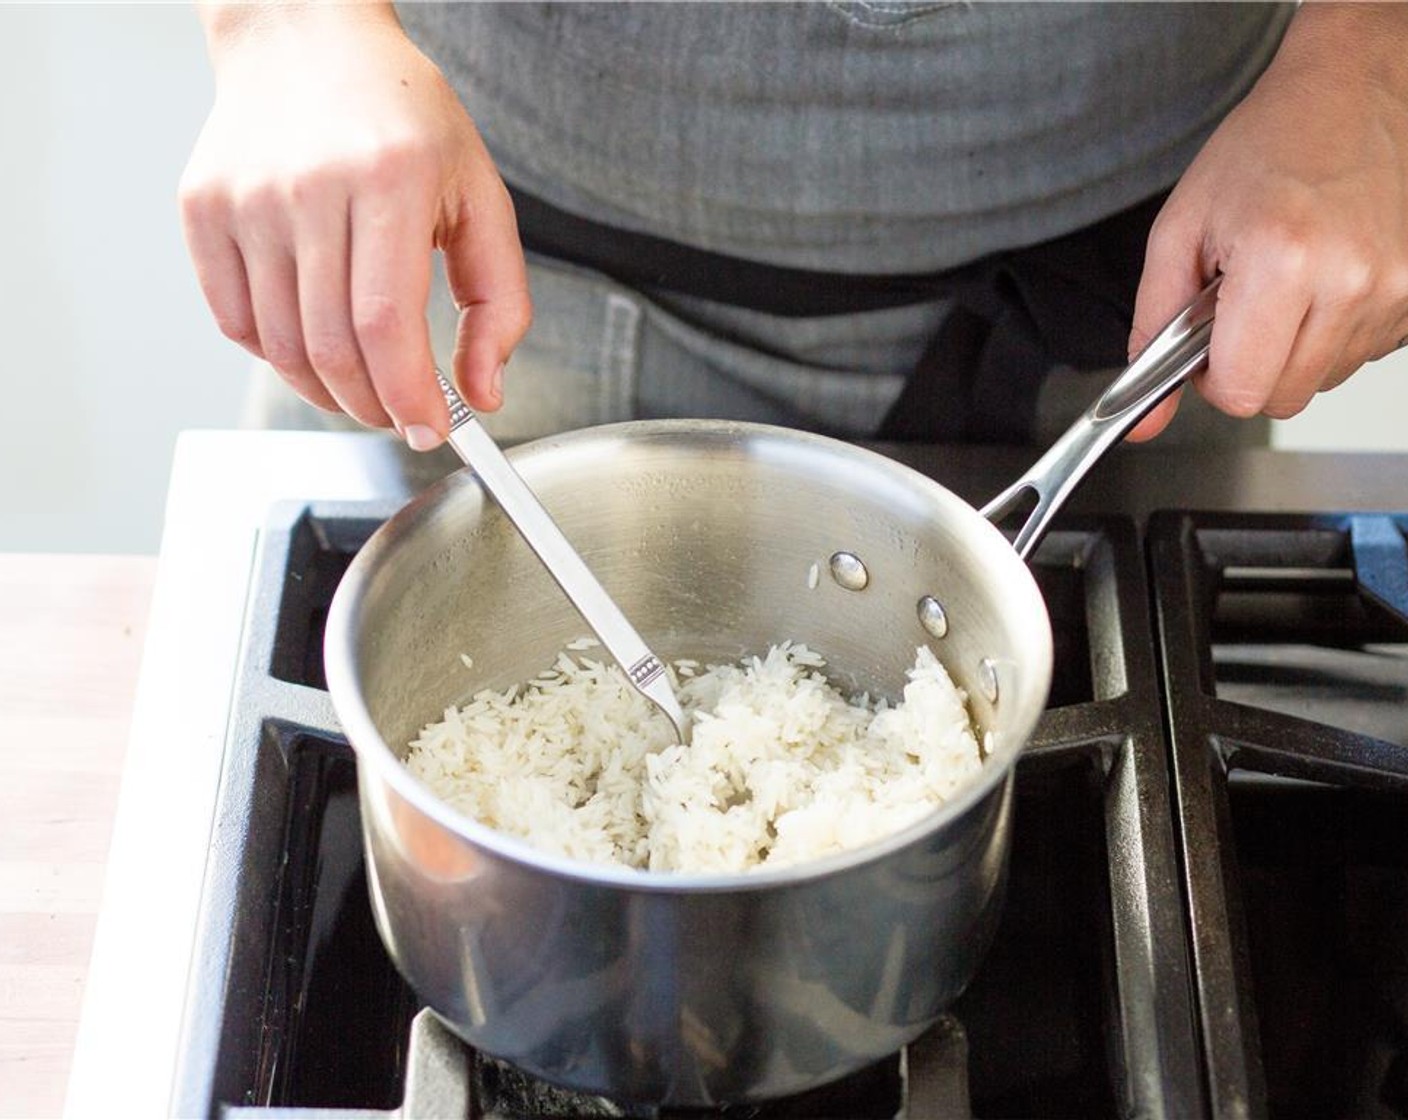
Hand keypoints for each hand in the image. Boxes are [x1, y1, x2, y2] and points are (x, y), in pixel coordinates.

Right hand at [179, 3, 530, 449]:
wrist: (306, 39)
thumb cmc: (403, 119)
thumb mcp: (480, 196)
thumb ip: (499, 301)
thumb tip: (483, 393)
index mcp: (389, 178)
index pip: (388, 325)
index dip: (409, 396)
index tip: (431, 430)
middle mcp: (309, 186)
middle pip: (333, 348)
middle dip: (374, 406)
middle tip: (400, 416)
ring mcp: (246, 198)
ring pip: (281, 347)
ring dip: (328, 393)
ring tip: (363, 388)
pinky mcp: (202, 208)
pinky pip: (236, 322)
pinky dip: (279, 356)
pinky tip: (314, 343)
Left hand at [1127, 3, 1407, 440]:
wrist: (1350, 91)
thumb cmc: (1265, 148)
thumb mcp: (1179, 232)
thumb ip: (1152, 330)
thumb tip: (1140, 419)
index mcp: (1284, 262)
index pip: (1240, 392)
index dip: (1210, 376)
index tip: (1206, 338)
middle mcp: (1352, 280)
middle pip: (1281, 398)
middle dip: (1249, 365)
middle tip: (1241, 303)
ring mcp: (1397, 289)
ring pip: (1321, 381)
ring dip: (1292, 346)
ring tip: (1286, 277)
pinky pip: (1359, 353)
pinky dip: (1332, 329)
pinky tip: (1323, 276)